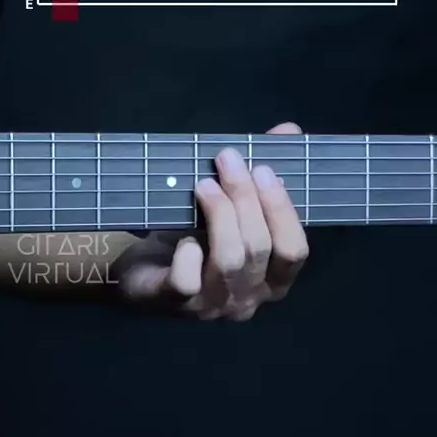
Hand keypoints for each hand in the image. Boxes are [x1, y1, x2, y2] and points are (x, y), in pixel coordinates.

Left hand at [115, 122, 308, 320]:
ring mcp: (212, 305)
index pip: (294, 251)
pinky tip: (182, 234)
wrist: (142, 269)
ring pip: (230, 260)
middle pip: (259, 248)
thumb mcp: (232, 206)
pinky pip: (188, 281)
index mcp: (271, 279)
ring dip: (220, 214)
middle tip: (227, 159)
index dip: (282, 209)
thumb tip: (289, 131)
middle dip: (246, 198)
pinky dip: (188, 254)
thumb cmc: (196, 235)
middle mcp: (248, 298)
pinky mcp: (175, 304)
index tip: (264, 168)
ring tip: (203, 182)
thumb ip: (262, 174)